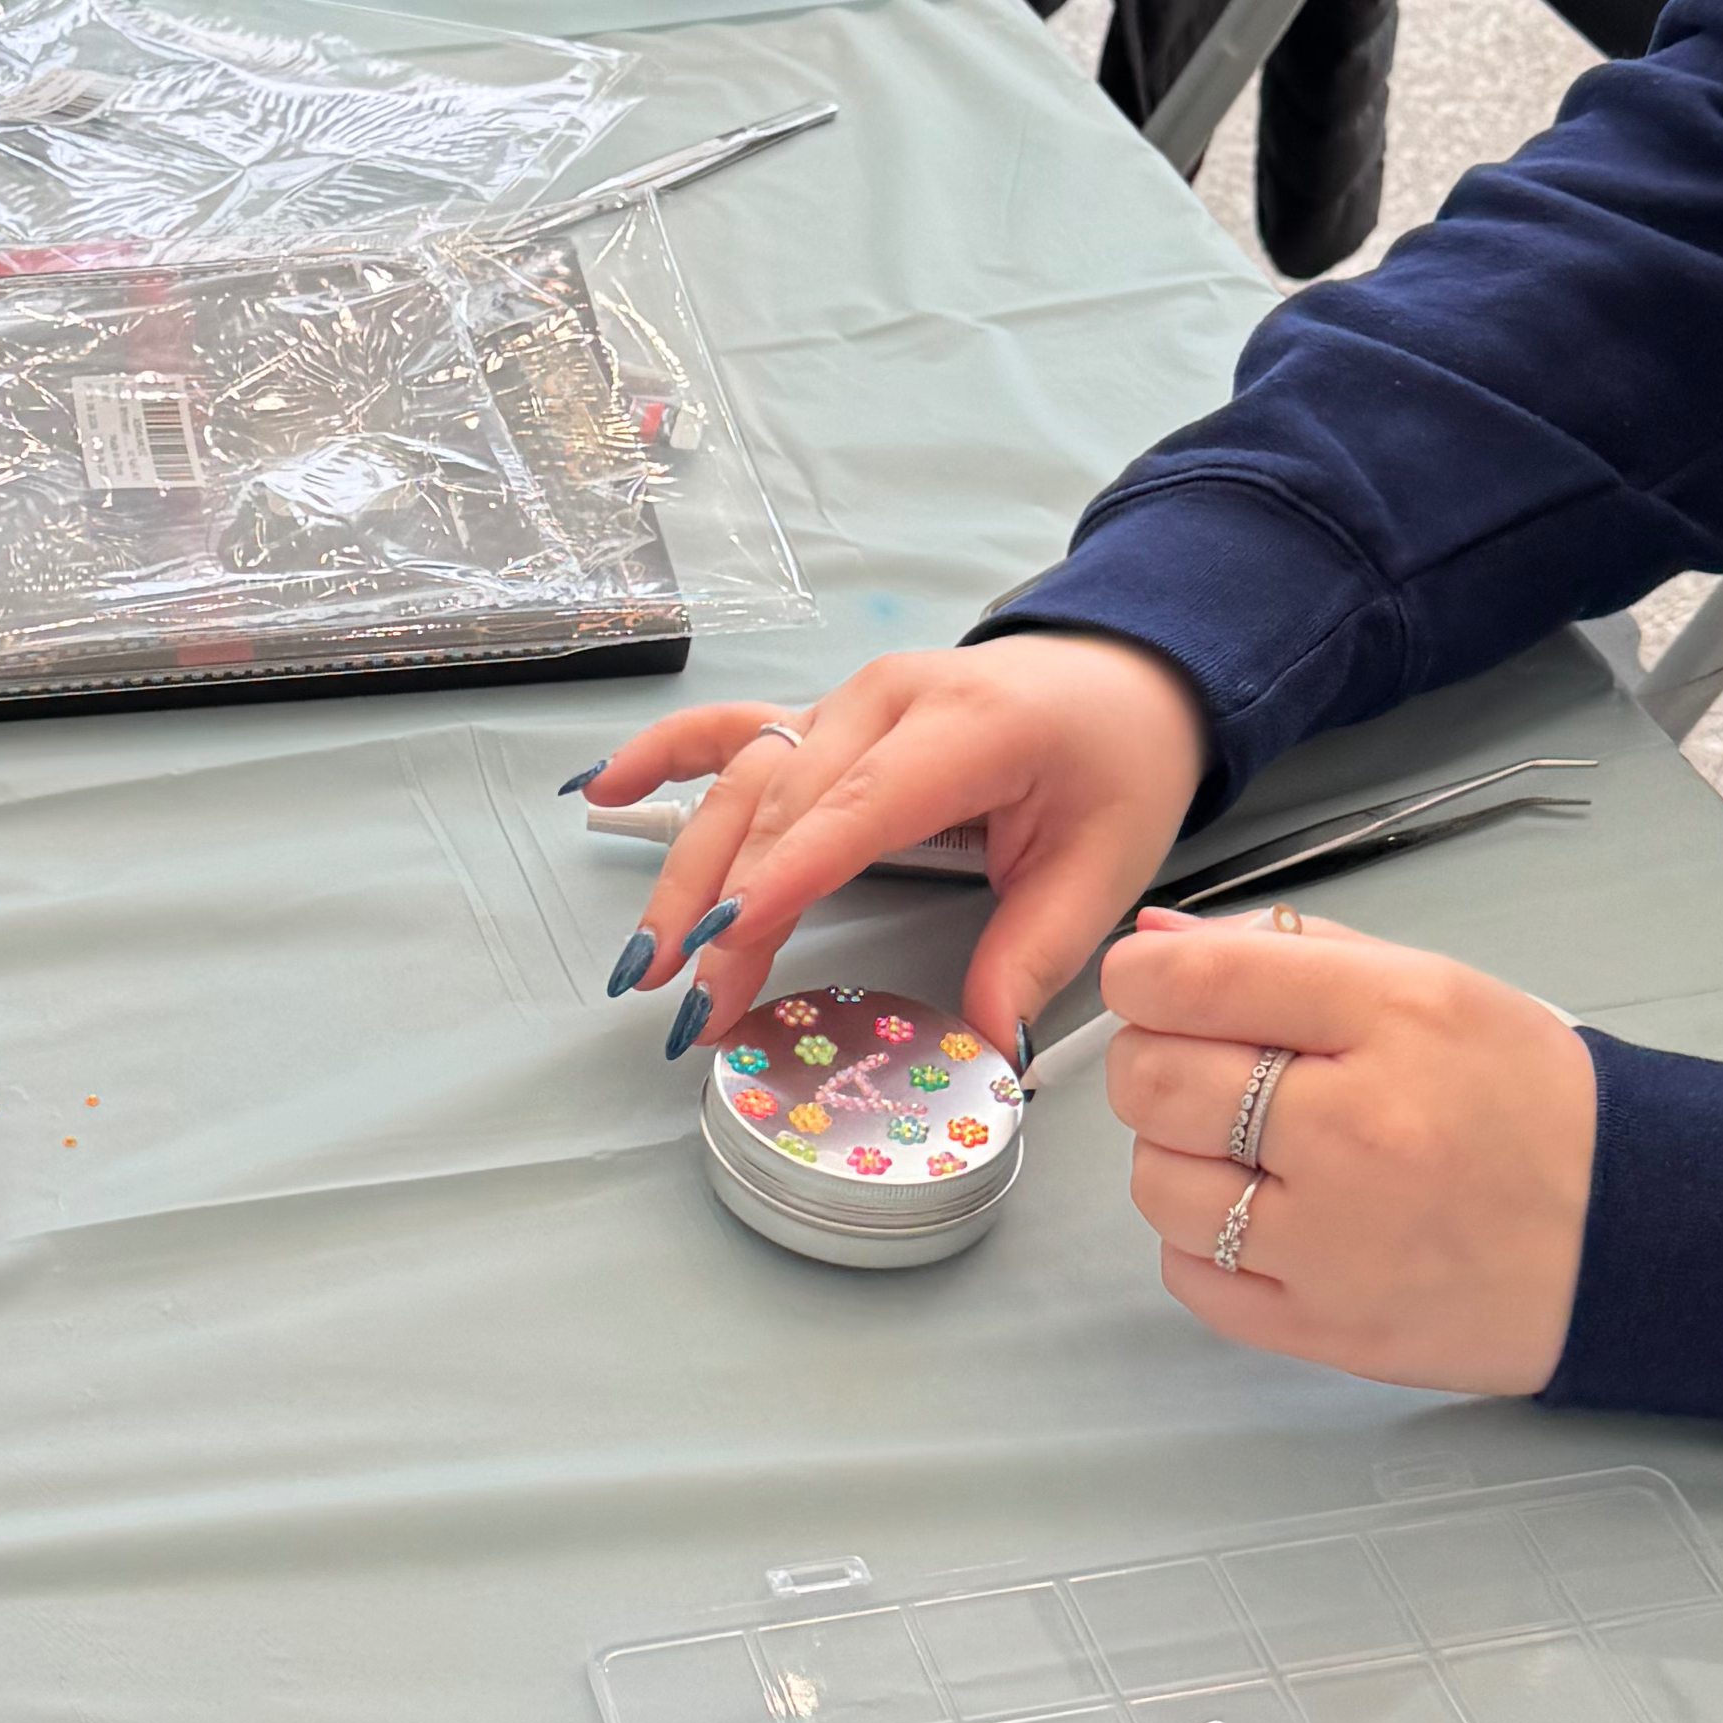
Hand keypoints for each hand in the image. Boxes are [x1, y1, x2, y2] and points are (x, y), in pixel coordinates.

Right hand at [588, 633, 1206, 1055]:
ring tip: (644, 954)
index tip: (727, 939)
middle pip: (779, 802)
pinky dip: (662, 755)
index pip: (859, 807)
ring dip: (685, 867)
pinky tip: (600, 790)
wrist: (1122, 676)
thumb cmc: (1117, 761)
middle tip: (684, 997)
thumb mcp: (1105, 862)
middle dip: (721, 904)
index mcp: (966, 726)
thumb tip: (988, 1046)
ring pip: (742, 780)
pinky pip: (730, 730)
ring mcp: (844, 702)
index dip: (787, 873)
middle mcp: (886, 701)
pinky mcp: (822, 717)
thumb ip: (1036, 953)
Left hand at [1107, 906, 1595, 1392]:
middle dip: (1153, 1064)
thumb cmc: (1528, 1099)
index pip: (1197, 981)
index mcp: (1392, 1017)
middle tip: (1200, 1071)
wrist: (1634, 1238)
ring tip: (1242, 1151)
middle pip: (1157, 1083)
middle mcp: (1357, 1127)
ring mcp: (1338, 1241)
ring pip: (1157, 1184)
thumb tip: (1153, 941)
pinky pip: (1190, 1277)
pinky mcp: (1328, 1328)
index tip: (1150, 986)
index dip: (1141, 977)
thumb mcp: (1434, 986)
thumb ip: (1290, 952)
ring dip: (1176, 1157)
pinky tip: (1260, 1219)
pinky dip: (1201, 1243)